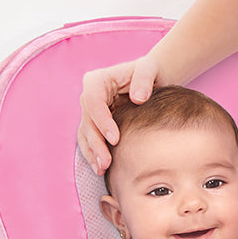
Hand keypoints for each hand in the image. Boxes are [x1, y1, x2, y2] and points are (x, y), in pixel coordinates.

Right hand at [77, 53, 159, 174]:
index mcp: (96, 81)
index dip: (102, 121)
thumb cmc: (149, 71)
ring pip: (86, 134)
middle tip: (107, 162)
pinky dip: (94, 155)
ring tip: (102, 170)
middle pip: (87, 122)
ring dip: (93, 153)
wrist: (151, 80)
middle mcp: (89, 96)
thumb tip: (138, 98)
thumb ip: (144, 79)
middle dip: (96, 143)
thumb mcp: (149, 68)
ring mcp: (90, 112)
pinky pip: (90, 141)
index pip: (93, 102)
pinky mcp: (96, 125)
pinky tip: (101, 169)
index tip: (115, 138)